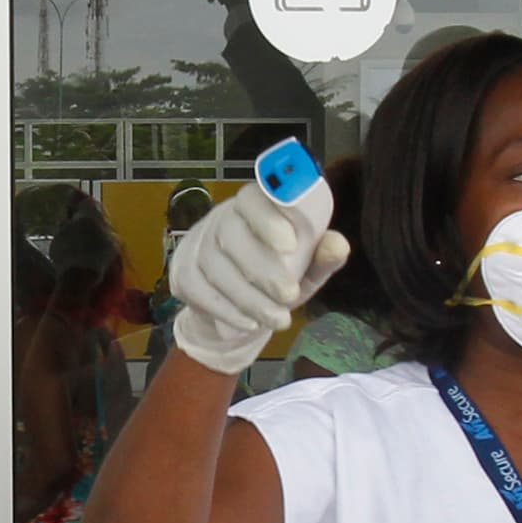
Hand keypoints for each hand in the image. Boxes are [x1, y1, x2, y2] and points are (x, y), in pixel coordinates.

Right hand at [162, 183, 346, 375]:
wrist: (234, 308)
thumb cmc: (277, 277)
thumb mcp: (305, 269)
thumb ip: (322, 257)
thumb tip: (338, 244)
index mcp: (254, 207)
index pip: (253, 199)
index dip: (267, 218)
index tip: (290, 244)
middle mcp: (222, 218)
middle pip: (231, 236)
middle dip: (262, 268)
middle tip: (290, 296)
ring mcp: (198, 244)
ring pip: (215, 266)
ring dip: (248, 297)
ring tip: (277, 319)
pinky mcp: (182, 271)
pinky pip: (198, 288)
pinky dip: (225, 309)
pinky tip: (248, 323)